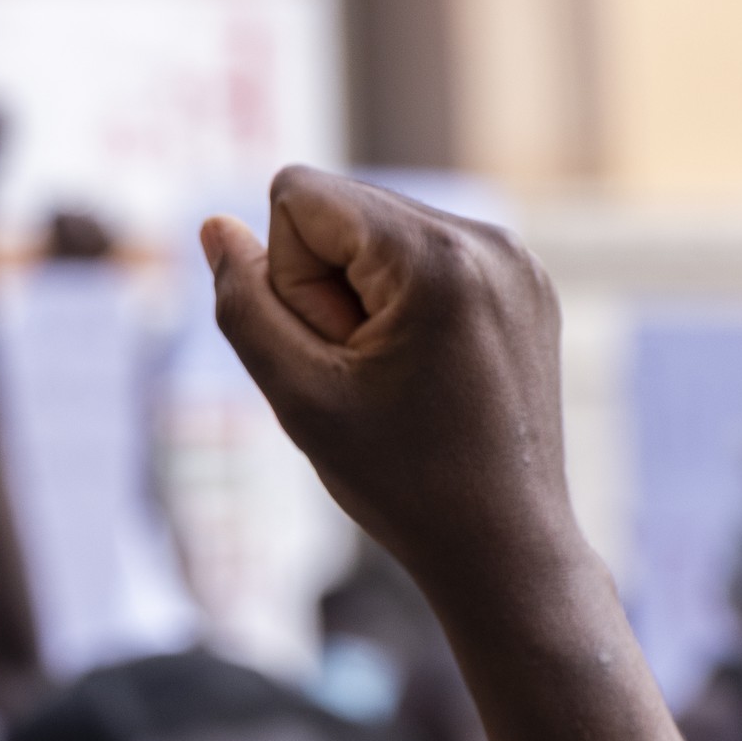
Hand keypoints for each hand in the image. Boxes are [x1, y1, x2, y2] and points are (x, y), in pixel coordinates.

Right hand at [202, 169, 579, 597]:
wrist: (505, 546)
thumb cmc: (402, 480)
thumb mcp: (297, 395)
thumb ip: (244, 303)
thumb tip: (218, 226)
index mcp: (438, 257)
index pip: (298, 195)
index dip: (289, 277)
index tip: (337, 349)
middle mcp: (489, 238)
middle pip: (339, 209)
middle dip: (325, 285)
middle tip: (366, 372)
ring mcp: (515, 259)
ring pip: (375, 233)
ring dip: (361, 297)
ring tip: (397, 375)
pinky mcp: (523, 283)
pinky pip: (420, 256)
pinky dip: (402, 303)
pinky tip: (426, 371)